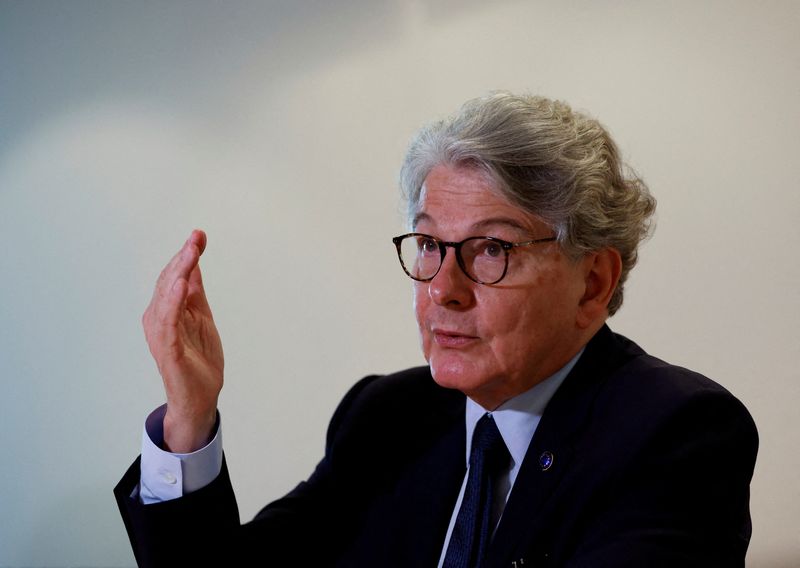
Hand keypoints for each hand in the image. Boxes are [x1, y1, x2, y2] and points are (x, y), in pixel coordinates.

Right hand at [142, 230, 223, 452]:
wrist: (200, 397)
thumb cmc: (197, 358)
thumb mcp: (201, 316)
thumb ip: (195, 292)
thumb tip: (194, 264)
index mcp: (167, 310)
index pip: (173, 276)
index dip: (186, 255)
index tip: (199, 235)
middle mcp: (158, 318)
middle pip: (168, 281)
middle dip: (183, 258)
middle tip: (196, 238)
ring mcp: (162, 334)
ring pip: (166, 297)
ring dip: (178, 273)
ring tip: (190, 254)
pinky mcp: (168, 349)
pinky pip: (168, 322)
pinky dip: (172, 302)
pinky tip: (180, 286)